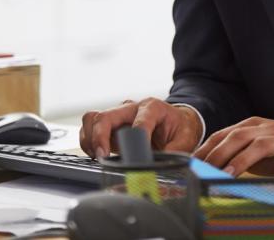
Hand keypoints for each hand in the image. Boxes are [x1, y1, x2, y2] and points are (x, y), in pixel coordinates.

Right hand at [80, 98, 202, 158]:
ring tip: (98, 157)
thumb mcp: (186, 139)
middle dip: (99, 137)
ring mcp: (119, 116)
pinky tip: (97, 155)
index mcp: (152, 107)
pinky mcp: (111, 126)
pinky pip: (90, 128)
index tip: (133, 156)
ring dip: (90, 139)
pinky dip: (88, 143)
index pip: (139, 121)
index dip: (135, 139)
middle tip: (102, 156)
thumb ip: (175, 151)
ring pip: (92, 119)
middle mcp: (132, 108)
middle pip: (105, 116)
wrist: (177, 122)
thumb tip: (160, 166)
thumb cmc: (180, 128)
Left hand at [194, 117, 273, 176]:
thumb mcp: (260, 153)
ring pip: (240, 138)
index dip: (204, 147)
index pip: (221, 133)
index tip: (190, 161)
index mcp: (251, 125)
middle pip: (227, 134)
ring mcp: (270, 131)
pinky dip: (243, 160)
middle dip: (209, 151)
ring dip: (222, 155)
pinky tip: (232, 171)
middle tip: (195, 168)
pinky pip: (258, 149)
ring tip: (210, 170)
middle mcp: (259, 125)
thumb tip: (217, 170)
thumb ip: (241, 157)